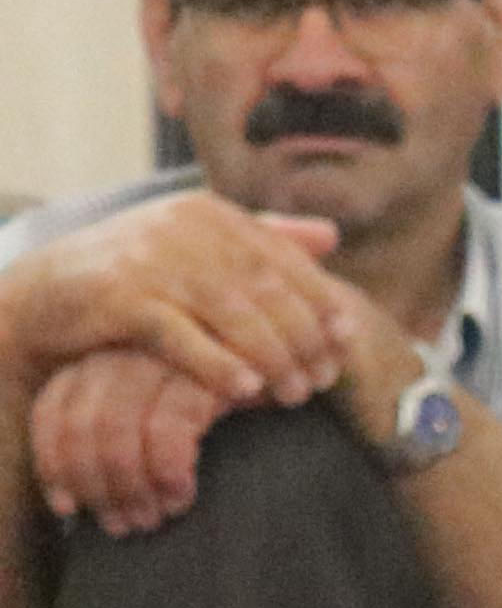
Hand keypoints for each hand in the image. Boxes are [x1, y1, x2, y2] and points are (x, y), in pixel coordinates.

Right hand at [0, 192, 360, 412]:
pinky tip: (246, 390)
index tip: (348, 340)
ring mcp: (151, 259)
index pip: (286, 260)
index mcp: (212, 213)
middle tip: (324, 378)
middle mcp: (185, 227)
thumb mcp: (198, 247)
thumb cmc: (137, 277)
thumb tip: (332, 237)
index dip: (322, 302)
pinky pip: (181, 335)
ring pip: (233, 313)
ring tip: (296, 393)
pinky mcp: (119, 296)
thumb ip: (263, 239)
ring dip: (273, 357)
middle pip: (267, 289)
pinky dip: (218, 363)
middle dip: (304, 338)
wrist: (46, 294)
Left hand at [30, 348, 233, 533]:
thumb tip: (75, 497)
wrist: (306, 351)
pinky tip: (182, 498)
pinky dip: (167, 473)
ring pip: (116, 431)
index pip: (54, 409)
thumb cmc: (239, 393)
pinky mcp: (206, 369)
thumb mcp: (168, 407)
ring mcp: (165, 355)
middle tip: (125, 527)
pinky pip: (167, 429)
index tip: (68, 510)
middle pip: (81, 425)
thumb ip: (125, 432)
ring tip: (155, 519)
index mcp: (104, 354)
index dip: (54, 463)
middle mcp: (127, 348)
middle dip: (99, 486)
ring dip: (131, 488)